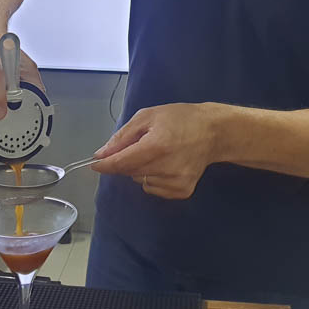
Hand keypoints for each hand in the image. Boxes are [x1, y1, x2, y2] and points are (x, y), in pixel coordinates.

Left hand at [91, 102, 220, 199]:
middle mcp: (166, 167)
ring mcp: (176, 182)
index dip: (104, 164)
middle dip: (126, 160)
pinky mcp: (182, 191)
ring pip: (140, 181)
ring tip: (159, 153)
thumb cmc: (179, 118)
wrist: (214, 132)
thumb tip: (101, 154)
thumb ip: (123, 136)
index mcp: (157, 145)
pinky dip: (153, 178)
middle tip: (141, 145)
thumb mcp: (148, 116)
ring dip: (141, 169)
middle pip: (129, 172)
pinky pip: (153, 189)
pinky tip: (167, 165)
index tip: (94, 163)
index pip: (121, 163)